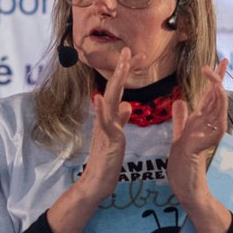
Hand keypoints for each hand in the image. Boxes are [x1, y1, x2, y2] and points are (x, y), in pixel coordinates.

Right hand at [48, 48, 132, 232]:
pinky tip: (99, 96)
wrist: (96, 183)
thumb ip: (120, 121)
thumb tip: (127, 105)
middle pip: (114, 89)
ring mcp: (104, 129)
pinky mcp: (106, 140)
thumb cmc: (107, 163)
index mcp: (110, 118)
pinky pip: (103, 122)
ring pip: (110, 100)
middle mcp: (106, 119)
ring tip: (122, 63)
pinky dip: (101, 109)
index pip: (119, 91)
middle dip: (122, 69)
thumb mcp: (117, 138)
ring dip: (116, 81)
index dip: (126, 74)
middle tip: (129, 49)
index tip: (136, 56)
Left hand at [167, 58, 228, 204]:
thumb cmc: (182, 161)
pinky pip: (218, 122)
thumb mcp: (179, 134)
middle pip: (218, 95)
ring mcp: (211, 132)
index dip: (215, 77)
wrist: (183, 182)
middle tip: (222, 59)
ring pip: (220, 105)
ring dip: (218, 88)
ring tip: (214, 72)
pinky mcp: (209, 142)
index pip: (210, 94)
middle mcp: (208, 124)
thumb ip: (181, 118)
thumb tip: (180, 101)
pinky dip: (218, 106)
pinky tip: (216, 92)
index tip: (220, 60)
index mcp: (201, 120)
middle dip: (220, 77)